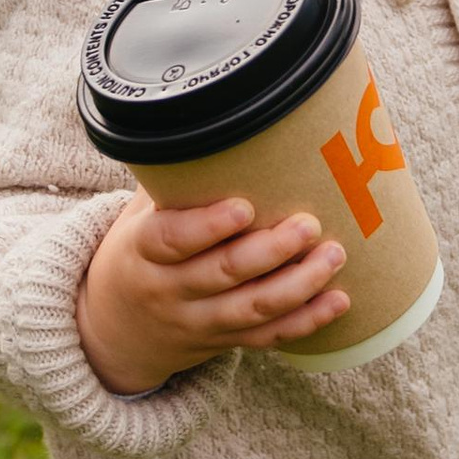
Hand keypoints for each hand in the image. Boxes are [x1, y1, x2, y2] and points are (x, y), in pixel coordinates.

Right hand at [78, 192, 347, 395]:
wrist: (119, 327)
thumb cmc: (141, 251)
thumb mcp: (138, 215)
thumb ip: (173, 182)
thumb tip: (217, 116)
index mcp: (143, 251)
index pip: (170, 240)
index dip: (207, 226)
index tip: (245, 206)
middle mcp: (169, 290)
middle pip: (222, 274)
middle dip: (269, 251)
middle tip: (308, 224)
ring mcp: (198, 321)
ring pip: (251, 308)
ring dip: (298, 284)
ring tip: (334, 254)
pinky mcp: (224, 341)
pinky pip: (267, 337)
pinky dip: (305, 321)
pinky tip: (339, 300)